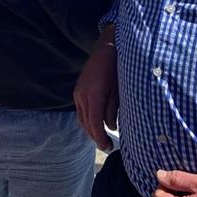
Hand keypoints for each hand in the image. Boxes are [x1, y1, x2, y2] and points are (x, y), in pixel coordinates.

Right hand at [73, 28, 117, 151]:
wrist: (106, 49)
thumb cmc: (116, 68)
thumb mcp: (119, 90)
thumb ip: (113, 109)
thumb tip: (111, 126)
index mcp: (94, 94)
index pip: (95, 122)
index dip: (100, 137)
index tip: (108, 147)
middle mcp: (82, 94)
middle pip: (86, 122)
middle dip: (95, 136)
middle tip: (106, 146)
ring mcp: (78, 92)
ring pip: (81, 118)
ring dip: (90, 129)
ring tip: (101, 137)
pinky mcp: (77, 90)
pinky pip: (80, 110)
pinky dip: (87, 120)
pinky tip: (95, 123)